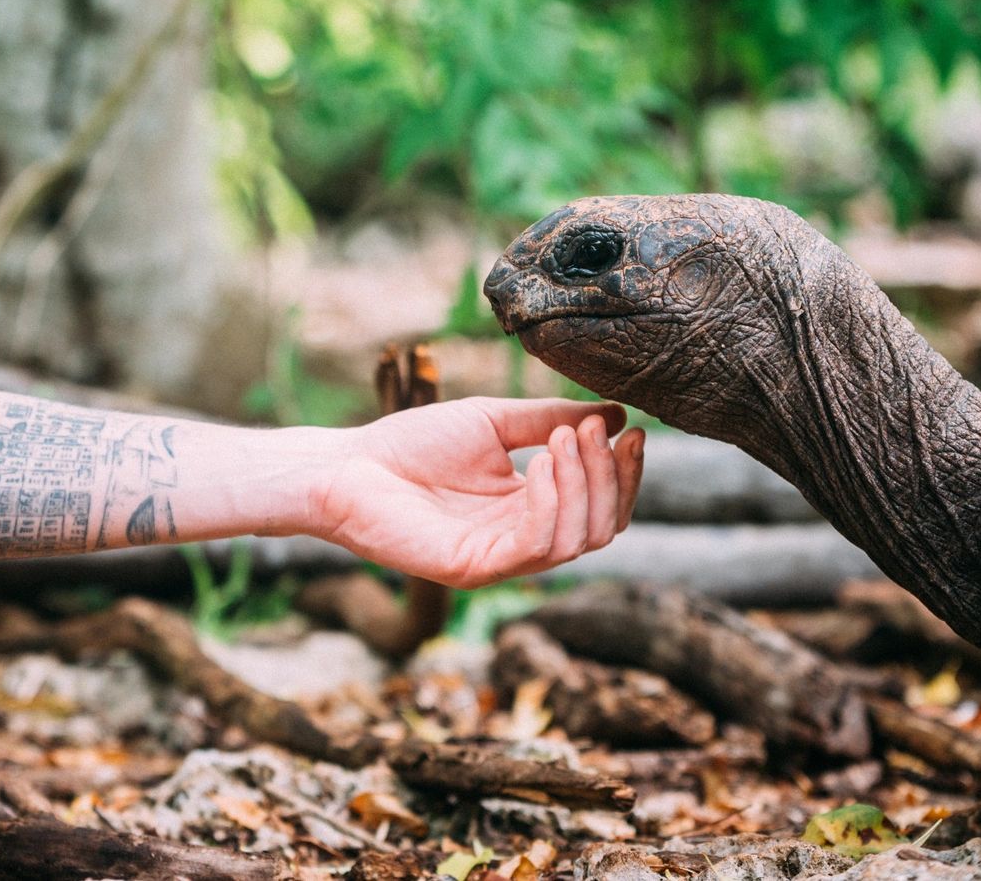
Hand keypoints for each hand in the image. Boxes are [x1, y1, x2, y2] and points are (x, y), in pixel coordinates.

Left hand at [313, 397, 645, 588]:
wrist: (348, 466)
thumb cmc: (411, 443)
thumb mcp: (493, 421)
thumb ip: (549, 419)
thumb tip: (615, 412)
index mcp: (529, 508)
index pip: (599, 505)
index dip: (622, 473)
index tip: (632, 430)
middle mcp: (521, 540)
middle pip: (600, 528)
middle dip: (610, 478)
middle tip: (597, 431)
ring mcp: (500, 559)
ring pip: (577, 541)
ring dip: (583, 486)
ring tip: (565, 440)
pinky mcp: (475, 569)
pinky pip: (536, 546)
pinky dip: (552, 503)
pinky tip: (543, 464)